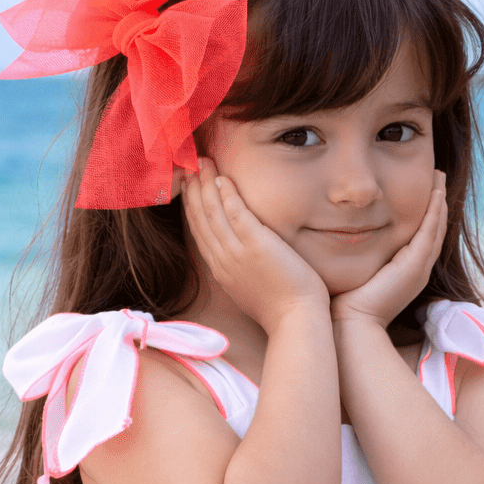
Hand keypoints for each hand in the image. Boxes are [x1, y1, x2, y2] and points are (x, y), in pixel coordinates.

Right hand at [183, 158, 329, 332]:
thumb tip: (239, 254)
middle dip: (192, 189)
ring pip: (212, 213)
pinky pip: (236, 214)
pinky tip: (222, 178)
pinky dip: (227, 195)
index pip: (200, 231)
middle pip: (200, 218)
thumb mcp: (249, 287)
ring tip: (201, 162)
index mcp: (220, 269)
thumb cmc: (281, 307)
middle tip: (187, 165)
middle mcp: (222, 259)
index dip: (191, 206)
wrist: (295, 321)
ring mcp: (237, 253)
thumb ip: (239, 267)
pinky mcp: (256, 246)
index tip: (188, 185)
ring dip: (205, 185)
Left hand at [331, 170, 447, 328]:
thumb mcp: (354, 271)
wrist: (350, 324)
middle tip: (437, 176)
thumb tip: (334, 234)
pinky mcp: (415, 265)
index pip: (420, 235)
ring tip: (439, 177)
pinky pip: (430, 232)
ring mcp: (419, 267)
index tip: (422, 189)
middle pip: (434, 229)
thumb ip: (353, 255)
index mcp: (405, 271)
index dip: (424, 212)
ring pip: (436, 227)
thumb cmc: (344, 301)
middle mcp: (417, 269)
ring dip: (439, 201)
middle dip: (437, 202)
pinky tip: (435, 192)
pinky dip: (434, 211)